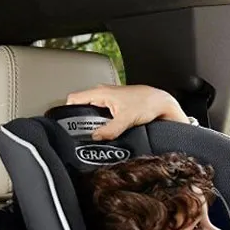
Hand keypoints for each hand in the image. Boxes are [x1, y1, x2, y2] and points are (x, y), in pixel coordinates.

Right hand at [65, 84, 186, 140]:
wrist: (162, 103)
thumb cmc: (147, 103)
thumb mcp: (127, 118)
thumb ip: (111, 129)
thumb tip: (95, 137)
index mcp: (100, 92)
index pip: (73, 99)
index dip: (67, 112)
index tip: (66, 126)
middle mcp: (102, 94)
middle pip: (81, 107)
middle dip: (79, 121)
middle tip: (79, 135)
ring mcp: (108, 100)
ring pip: (92, 112)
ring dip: (91, 123)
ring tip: (92, 135)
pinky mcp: (115, 106)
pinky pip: (101, 115)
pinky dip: (101, 123)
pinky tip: (105, 133)